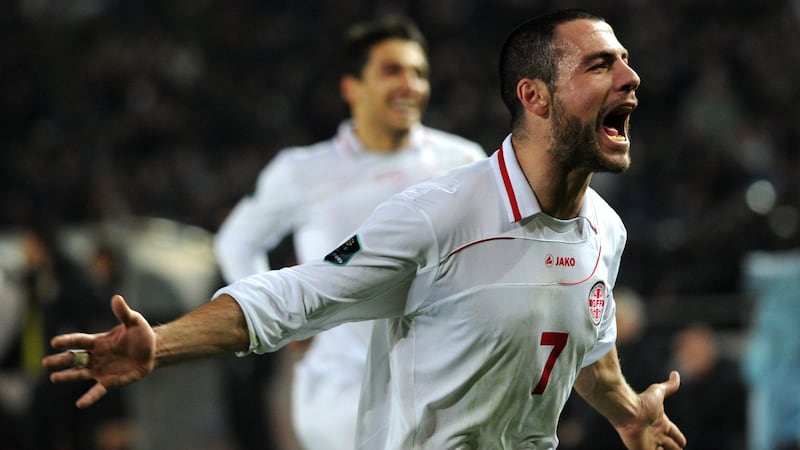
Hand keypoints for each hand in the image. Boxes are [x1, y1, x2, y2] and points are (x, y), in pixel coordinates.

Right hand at [42, 294, 156, 407]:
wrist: (152, 351)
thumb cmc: (141, 335)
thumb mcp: (134, 322)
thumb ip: (124, 313)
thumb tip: (117, 298)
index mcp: (98, 341)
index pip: (80, 340)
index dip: (68, 341)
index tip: (55, 342)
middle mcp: (95, 356)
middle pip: (74, 358)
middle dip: (61, 360)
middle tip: (46, 362)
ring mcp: (100, 370)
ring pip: (80, 374)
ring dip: (68, 376)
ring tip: (54, 378)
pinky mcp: (109, 382)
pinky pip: (97, 391)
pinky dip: (89, 397)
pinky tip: (79, 404)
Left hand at [615, 371, 686, 449]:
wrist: (627, 410)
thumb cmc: (642, 401)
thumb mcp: (658, 391)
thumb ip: (669, 385)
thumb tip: (676, 374)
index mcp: (661, 422)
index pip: (674, 433)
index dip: (680, 438)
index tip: (683, 442)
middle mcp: (656, 434)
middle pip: (671, 445)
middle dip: (676, 448)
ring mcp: (650, 443)